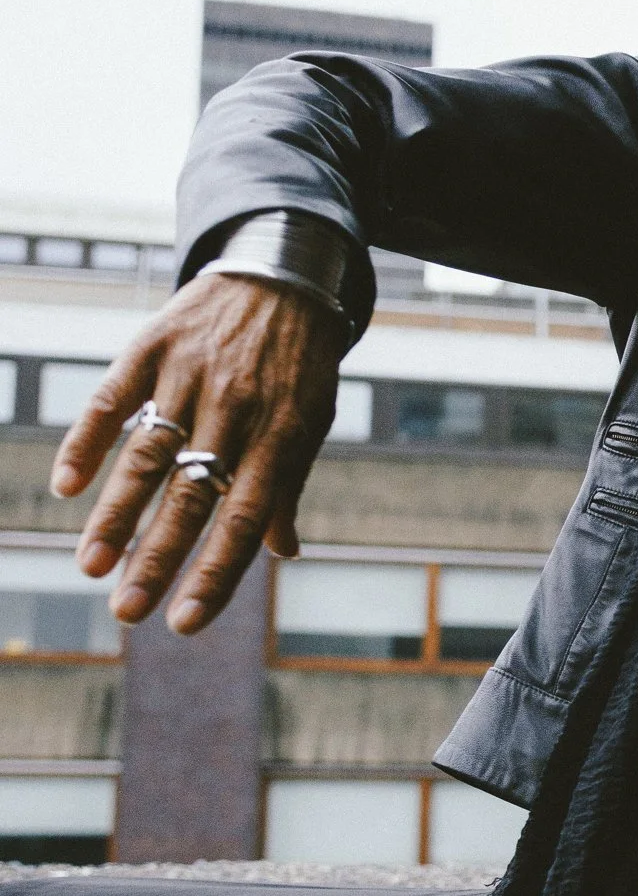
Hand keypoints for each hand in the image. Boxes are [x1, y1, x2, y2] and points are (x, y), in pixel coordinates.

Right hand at [50, 275, 344, 633]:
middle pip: (190, 496)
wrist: (284, 272)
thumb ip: (287, 483)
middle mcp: (236, 408)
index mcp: (281, 434)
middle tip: (125, 612)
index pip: (245, 519)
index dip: (215, 574)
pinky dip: (88, 438)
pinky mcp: (155, 344)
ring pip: (147, 454)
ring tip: (89, 565)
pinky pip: (114, 396)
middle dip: (156, 559)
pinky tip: (68, 483)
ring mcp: (192, 374)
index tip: (184, 624)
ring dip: (115, 513)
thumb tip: (282, 552)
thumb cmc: (299, 362)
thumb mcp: (311, 418)